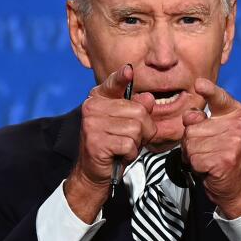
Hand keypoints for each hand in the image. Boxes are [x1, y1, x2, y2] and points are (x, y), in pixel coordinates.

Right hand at [65, 64, 155, 221]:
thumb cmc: (113, 144)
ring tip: (123, 146)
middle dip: (143, 129)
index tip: (129, 70)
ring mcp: (92, 124)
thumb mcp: (128, 123)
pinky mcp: (95, 141)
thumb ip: (138, 108)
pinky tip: (118, 154)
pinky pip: (129, 144)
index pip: (113, 83)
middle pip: (138, 111)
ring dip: (136, 142)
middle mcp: (92, 108)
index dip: (122, 77)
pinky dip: (130, 153)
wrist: (93, 171)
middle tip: (130, 138)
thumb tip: (148, 98)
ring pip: (136, 128)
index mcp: (98, 99)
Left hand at [181, 78, 240, 217]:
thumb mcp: (213, 133)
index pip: (219, 98)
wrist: (237, 186)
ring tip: (208, 159)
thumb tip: (190, 115)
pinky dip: (196, 167)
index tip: (198, 84)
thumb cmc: (221, 155)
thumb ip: (200, 120)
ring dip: (193, 155)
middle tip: (207, 151)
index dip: (208, 90)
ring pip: (190, 144)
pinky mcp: (225, 159)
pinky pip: (194, 159)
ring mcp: (233, 142)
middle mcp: (237, 125)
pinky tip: (209, 169)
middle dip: (191, 142)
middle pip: (192, 127)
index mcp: (235, 114)